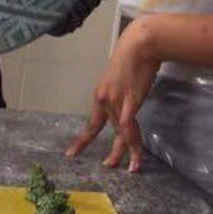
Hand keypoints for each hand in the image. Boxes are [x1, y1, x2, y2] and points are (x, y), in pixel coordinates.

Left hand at [67, 17, 159, 171]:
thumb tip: (125, 101)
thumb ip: (120, 93)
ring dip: (126, 152)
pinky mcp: (130, 102)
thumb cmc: (133, 57)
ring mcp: (116, 102)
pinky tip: (136, 156)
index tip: (72, 154)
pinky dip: (133, 144)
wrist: (140, 44)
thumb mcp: (120, 79)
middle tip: (108, 167)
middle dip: (112, 152)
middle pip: (109, 131)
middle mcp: (105, 101)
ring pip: (121, 134)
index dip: (82, 140)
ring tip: (130, 168)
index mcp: (101, 96)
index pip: (92, 124)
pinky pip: (129, 128)